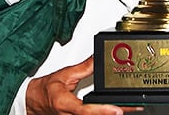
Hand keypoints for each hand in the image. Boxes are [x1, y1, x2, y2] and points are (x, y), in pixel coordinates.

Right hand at [25, 57, 142, 113]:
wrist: (32, 101)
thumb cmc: (44, 90)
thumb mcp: (64, 74)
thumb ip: (83, 68)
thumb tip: (97, 59)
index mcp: (64, 103)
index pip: (85, 110)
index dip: (102, 111)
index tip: (117, 110)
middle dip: (116, 111)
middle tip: (135, 106)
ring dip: (112, 114)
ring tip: (133, 107)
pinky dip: (105, 113)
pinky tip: (118, 110)